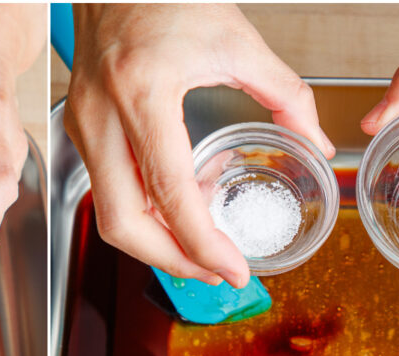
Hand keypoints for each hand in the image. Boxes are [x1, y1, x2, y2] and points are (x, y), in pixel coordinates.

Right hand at [63, 4, 334, 288]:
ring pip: (109, 213)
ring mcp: (85, 125)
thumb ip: (284, 94)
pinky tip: (181, 202)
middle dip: (171, 260)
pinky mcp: (82, 127)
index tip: (231, 269)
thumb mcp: (237, 41)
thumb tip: (316, 142)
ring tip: (203, 246)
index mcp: (143, 93)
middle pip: (123, 222)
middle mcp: (103, 116)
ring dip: (156, 240)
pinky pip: (108, 188)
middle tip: (216, 273)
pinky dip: (144, 210)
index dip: (200, 243)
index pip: (167, 191)